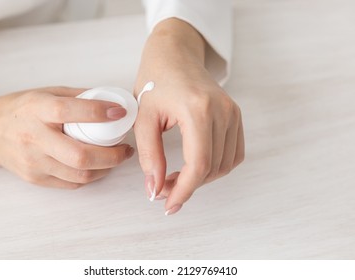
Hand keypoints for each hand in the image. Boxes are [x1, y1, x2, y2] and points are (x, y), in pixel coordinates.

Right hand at [0, 87, 133, 187]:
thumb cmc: (21, 109)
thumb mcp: (47, 92)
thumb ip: (78, 96)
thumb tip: (112, 101)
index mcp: (37, 110)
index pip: (69, 111)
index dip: (99, 113)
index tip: (120, 112)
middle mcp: (34, 138)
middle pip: (80, 155)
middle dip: (112, 155)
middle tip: (126, 149)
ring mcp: (34, 162)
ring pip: (79, 174)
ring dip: (106, 168)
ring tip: (117, 158)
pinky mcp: (35, 179)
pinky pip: (71, 183)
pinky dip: (90, 176)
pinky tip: (98, 167)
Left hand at [134, 19, 243, 213]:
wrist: (175, 55)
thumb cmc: (156, 81)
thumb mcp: (144, 118)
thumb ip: (149, 156)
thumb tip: (155, 190)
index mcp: (198, 109)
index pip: (198, 165)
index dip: (183, 191)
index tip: (168, 204)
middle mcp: (222, 112)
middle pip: (212, 168)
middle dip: (188, 186)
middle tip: (162, 188)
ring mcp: (233, 113)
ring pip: (225, 165)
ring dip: (201, 179)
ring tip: (175, 177)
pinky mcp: (236, 116)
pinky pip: (234, 154)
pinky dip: (215, 167)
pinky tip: (194, 166)